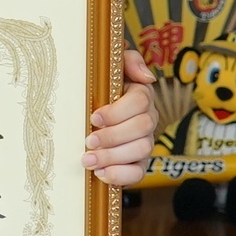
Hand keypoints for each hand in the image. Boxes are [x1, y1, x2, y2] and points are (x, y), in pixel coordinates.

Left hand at [85, 49, 158, 186]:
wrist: (92, 115)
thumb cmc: (101, 88)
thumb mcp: (112, 67)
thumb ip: (129, 60)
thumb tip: (146, 76)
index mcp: (141, 95)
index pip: (140, 101)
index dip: (118, 111)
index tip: (94, 117)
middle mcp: (148, 119)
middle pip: (142, 127)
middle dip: (113, 136)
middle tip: (88, 140)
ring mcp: (145, 143)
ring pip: (141, 150)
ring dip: (113, 157)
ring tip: (88, 160)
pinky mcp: (138, 164)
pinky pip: (138, 173)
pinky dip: (120, 175)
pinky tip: (100, 174)